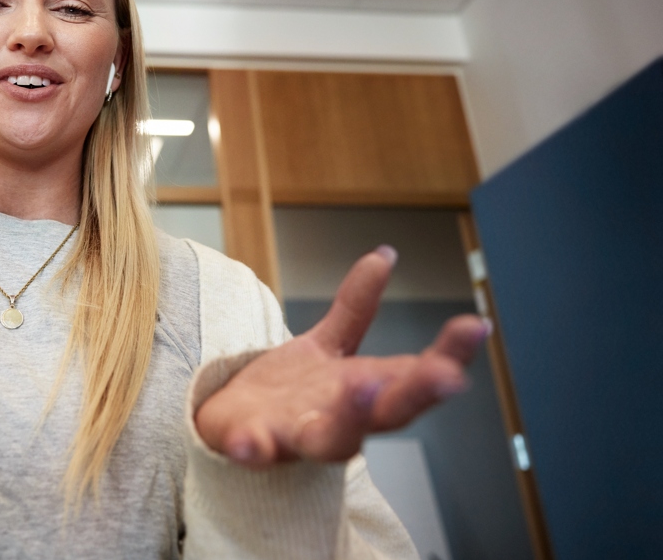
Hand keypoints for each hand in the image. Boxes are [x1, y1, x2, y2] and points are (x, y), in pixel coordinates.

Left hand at [195, 246, 489, 468]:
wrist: (230, 420)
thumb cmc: (290, 392)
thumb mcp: (326, 344)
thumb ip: (355, 307)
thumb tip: (384, 255)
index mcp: (363, 393)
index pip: (416, 377)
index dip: (450, 357)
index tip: (476, 326)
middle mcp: (340, 420)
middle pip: (387, 414)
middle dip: (416, 394)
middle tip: (445, 374)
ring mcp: (296, 435)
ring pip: (332, 439)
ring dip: (350, 418)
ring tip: (361, 386)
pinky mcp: (253, 444)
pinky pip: (256, 451)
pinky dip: (254, 448)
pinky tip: (249, 442)